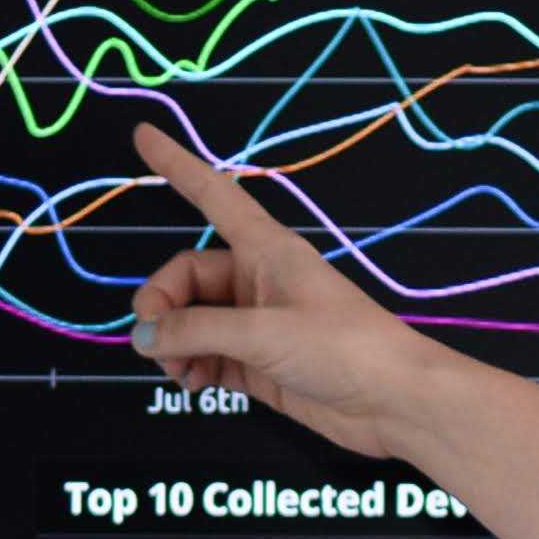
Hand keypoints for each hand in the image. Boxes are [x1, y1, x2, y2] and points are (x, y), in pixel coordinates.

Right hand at [125, 122, 455, 456]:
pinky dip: (192, 367)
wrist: (395, 402)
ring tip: (178, 371)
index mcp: (266, 250)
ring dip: (175, 344)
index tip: (143, 135)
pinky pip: (208, 356)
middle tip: (152, 342)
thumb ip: (196, 331)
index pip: (212, 195)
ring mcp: (257, 324)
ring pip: (193, 322)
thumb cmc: (345, 348)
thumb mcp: (264, 333)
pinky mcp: (260, 363)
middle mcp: (258, 281)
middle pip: (186, 277)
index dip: (177, 165)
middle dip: (162, 307)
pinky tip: (193, 383)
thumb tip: (144, 335)